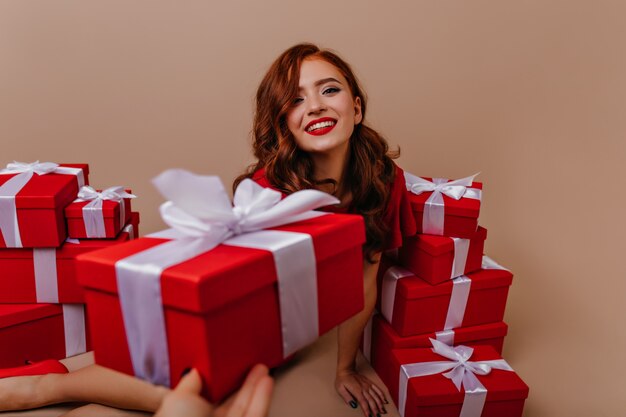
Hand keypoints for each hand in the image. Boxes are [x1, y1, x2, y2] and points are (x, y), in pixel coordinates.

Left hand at [155, 364, 272, 416]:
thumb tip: (196, 371)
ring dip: (255, 388)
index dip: (218, 382)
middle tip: (250, 364)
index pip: (205, 399)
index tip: (227, 365)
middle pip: (229, 404)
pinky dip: (263, 398)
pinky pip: (256, 415)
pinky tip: (266, 382)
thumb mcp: (178, 399)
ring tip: (262, 369)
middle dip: (240, 383)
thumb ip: (190, 383)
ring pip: (244, 409)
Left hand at [335, 370, 386, 416]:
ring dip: (380, 404)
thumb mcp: (340, 389)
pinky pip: (377, 389)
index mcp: (357, 390)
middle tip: (378, 415)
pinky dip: (381, 395)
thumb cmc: (342, 379)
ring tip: (383, 410)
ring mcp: (367, 385)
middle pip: (371, 400)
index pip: (363, 402)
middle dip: (375, 409)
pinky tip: (384, 400)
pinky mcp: (369, 383)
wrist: (346, 370)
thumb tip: (353, 405)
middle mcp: (364, 388)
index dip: (366, 410)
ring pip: (376, 395)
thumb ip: (347, 397)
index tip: (369, 416)